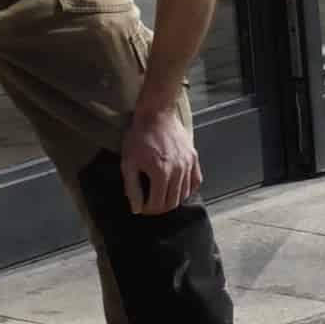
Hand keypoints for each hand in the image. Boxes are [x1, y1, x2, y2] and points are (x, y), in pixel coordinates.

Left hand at [115, 99, 206, 218]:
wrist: (156, 114)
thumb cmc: (139, 136)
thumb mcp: (128, 162)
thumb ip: (132, 188)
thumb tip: (136, 208)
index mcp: (161, 173)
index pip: (158, 204)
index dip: (149, 210)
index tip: (142, 207)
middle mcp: (178, 171)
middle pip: (173, 202)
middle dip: (160, 208)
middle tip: (151, 204)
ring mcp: (188, 164)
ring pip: (185, 194)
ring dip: (173, 200)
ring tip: (162, 197)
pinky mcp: (194, 158)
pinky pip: (196, 181)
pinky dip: (188, 189)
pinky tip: (178, 188)